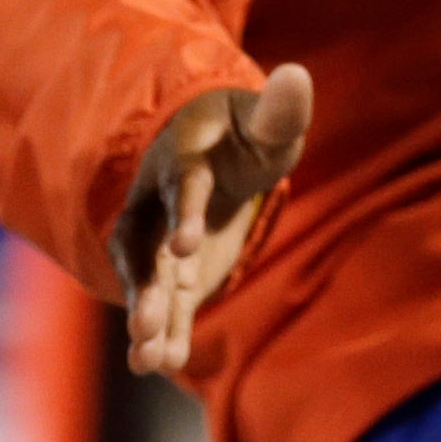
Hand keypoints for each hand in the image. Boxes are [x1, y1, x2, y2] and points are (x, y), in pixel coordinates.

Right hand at [113, 64, 310, 380]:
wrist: (218, 156)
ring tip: (146, 360)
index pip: (184, 188)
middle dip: (146, 286)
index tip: (184, 246)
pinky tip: (155, 364)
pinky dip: (160, 331)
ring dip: (148, 318)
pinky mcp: (170, 272)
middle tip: (144, 323)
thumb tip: (296, 77)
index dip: (184, 214)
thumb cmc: (246, 133)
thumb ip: (279, 111)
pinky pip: (162, 302)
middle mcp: (159, 203)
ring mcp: (159, 241)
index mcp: (183, 161)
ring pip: (148, 282)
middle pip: (147, 247)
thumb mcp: (266, 123)